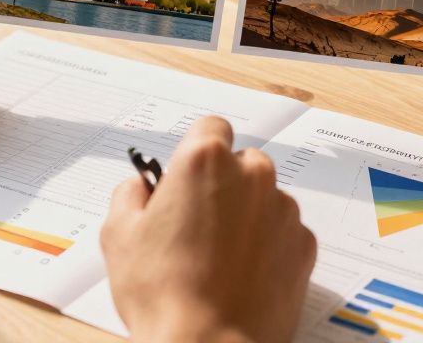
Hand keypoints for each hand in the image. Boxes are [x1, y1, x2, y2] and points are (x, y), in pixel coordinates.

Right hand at [100, 117, 316, 342]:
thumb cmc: (164, 294)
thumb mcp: (118, 235)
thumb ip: (130, 194)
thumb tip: (140, 187)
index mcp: (205, 161)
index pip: (210, 126)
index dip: (196, 150)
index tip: (188, 171)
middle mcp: (252, 176)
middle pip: (240, 162)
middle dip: (222, 185)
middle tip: (195, 224)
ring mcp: (283, 211)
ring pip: (264, 198)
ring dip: (246, 216)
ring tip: (216, 258)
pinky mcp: (304, 245)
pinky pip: (283, 231)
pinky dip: (267, 245)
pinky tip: (240, 274)